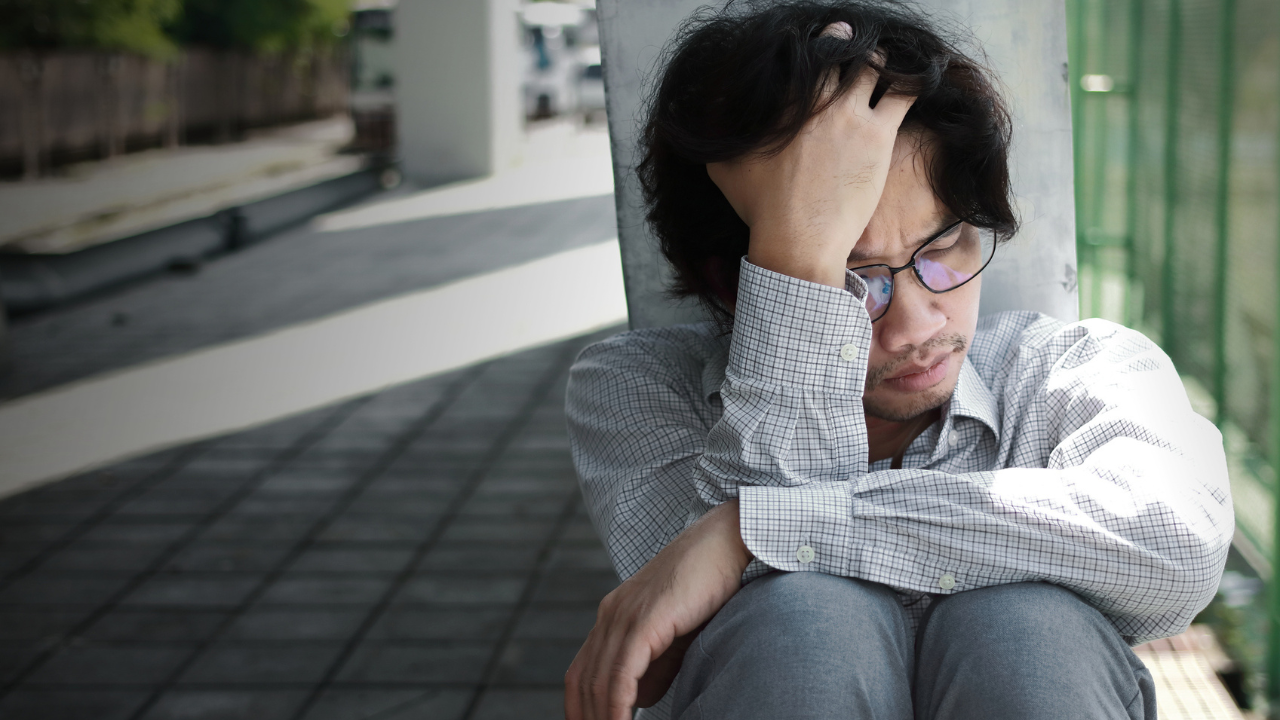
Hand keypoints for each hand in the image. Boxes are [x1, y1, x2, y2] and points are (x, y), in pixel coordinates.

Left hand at [564, 500, 751, 719]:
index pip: (582, 672)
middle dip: (585, 718)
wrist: (725, 542)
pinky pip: (621, 673)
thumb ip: (654, 666)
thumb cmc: (707, 585)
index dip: (579, 708)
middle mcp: (611, 615)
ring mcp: (623, 615)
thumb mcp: (675, 635)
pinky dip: (616, 706)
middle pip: (581, 681)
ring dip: (601, 719)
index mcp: (613, 617)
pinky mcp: (643, 620)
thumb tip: (636, 699)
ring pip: (599, 681)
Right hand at [706, 25, 914, 287]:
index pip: (803, 59)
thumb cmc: (761, 209)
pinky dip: (911, 80)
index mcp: (783, 106)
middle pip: (838, 53)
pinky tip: (915, 81)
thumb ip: (717, 134)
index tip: (818, 50)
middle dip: (842, 47)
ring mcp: (850, 115)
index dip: (813, 49)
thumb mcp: (723, 168)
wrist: (798, 240)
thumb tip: (706, 114)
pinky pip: (904, 92)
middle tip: (848, 51)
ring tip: (881, 66)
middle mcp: (818, 102)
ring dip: (877, 61)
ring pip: (873, 66)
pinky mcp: (879, 134)